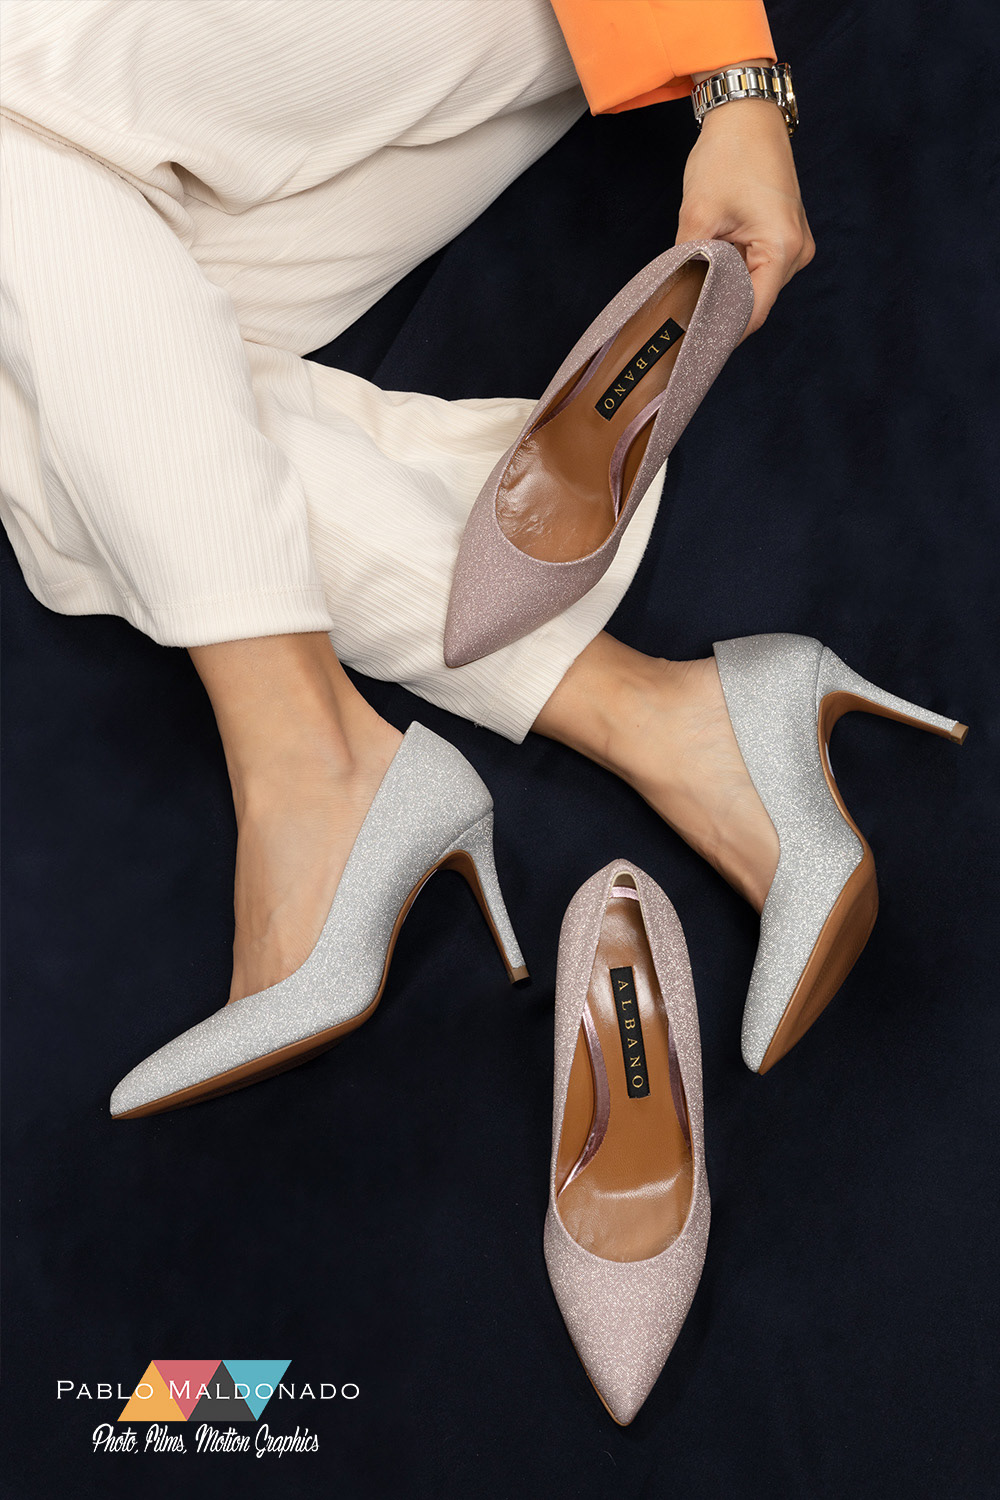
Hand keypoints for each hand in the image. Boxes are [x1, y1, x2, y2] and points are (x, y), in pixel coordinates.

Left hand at [678, 67, 813, 337]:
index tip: (690, 346)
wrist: (747, 114)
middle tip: (680, 323)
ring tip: (690, 292)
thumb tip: (673, 303)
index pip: (752, 313)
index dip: (720, 332)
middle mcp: (797, 252)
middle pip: (754, 302)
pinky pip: (757, 269)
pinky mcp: (785, 237)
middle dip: (718, 310)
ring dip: (724, 289)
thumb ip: (686, 265)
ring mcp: (795, 244)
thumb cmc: (728, 155)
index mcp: (782, 247)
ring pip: (754, 287)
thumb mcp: (697, 215)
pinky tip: (708, 271)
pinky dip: (732, 273)